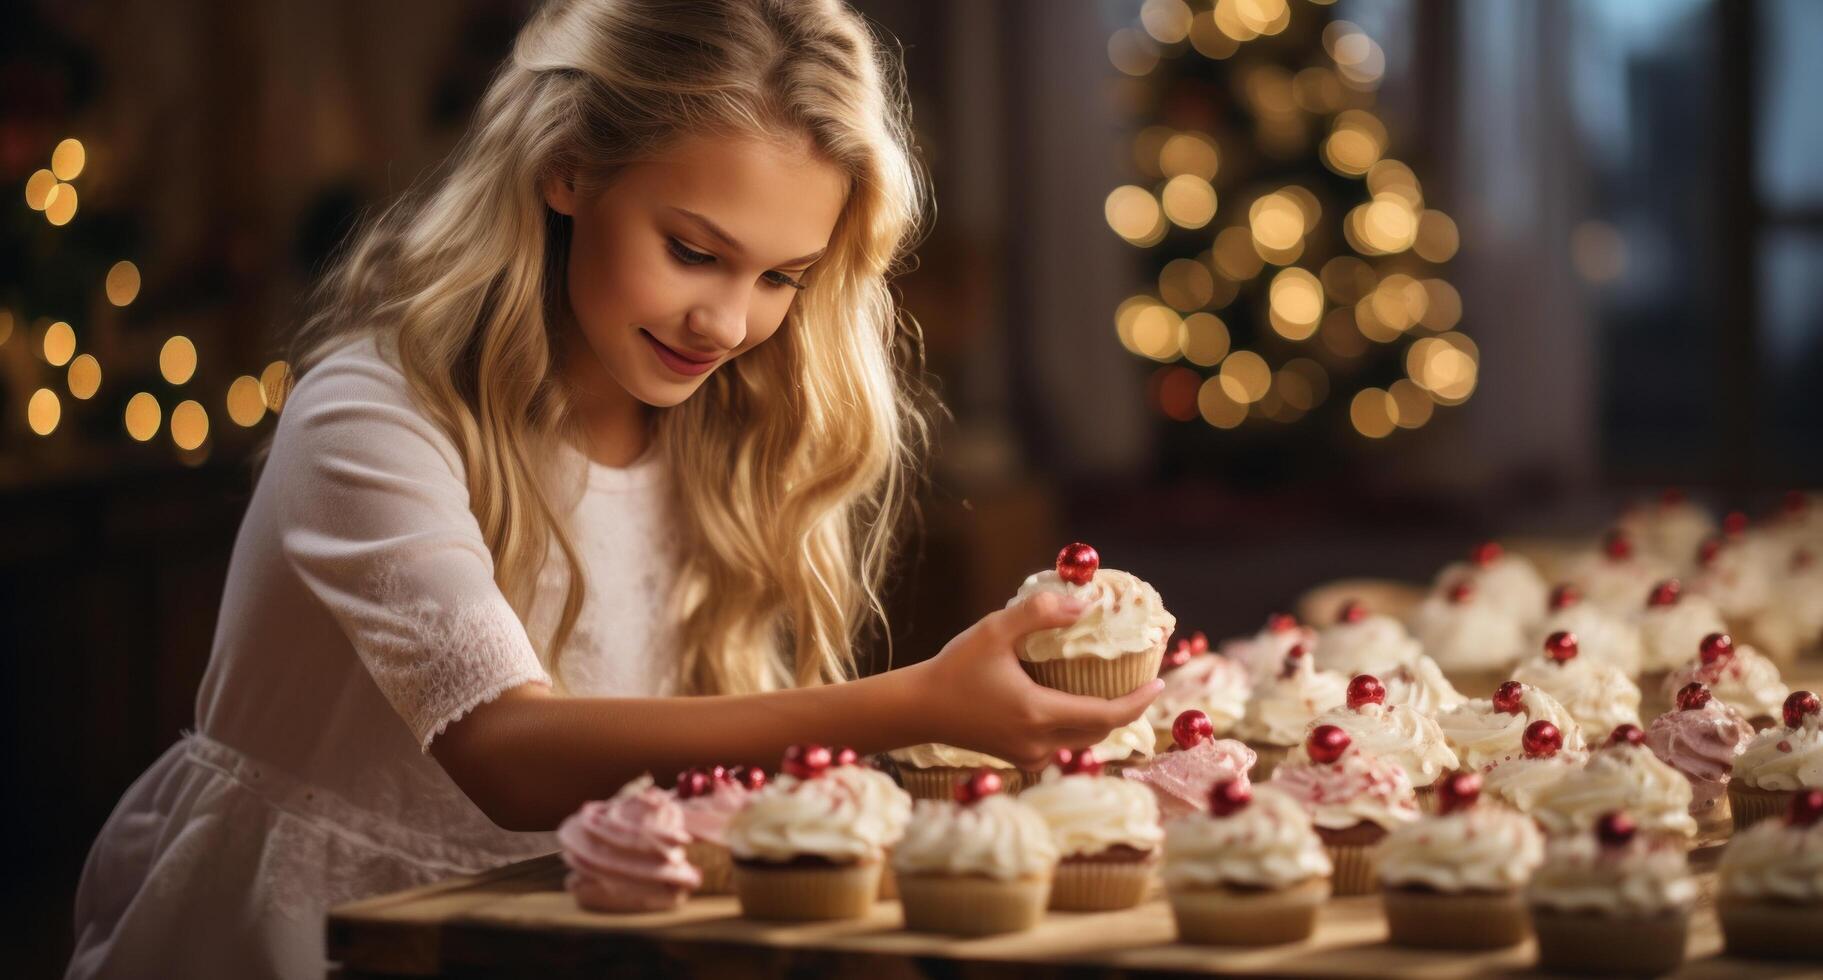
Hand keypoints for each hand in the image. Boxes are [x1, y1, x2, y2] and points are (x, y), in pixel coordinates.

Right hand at [908, 591, 1164, 769]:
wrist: (919, 709)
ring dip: (1100, 719)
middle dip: (1125, 710)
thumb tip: (1084, 605)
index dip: (1138, 702)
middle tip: (1143, 683)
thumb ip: (1039, 612)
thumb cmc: (955, 667)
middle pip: (1099, 731)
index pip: (1106, 716)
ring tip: (1116, 690)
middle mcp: (1039, 743)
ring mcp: (1028, 756)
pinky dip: (1075, 726)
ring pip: (1081, 741)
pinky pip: (1061, 745)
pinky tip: (1075, 703)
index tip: (1160, 683)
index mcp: (1038, 714)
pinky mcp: (1018, 758)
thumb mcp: (994, 630)